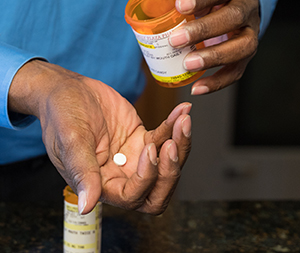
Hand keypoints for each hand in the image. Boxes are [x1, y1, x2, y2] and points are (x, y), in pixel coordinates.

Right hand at [9, 60, 191, 214]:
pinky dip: (175, 126)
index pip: (133, 197)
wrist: (69, 91)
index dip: (146, 179)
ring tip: (183, 121)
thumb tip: (86, 207)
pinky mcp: (142, 138)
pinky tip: (181, 111)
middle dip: (171, 171)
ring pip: (167, 164)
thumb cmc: (62, 114)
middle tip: (174, 144)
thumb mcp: (70, 141)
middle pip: (157, 191)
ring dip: (180, 145)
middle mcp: (121, 175)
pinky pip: (165, 138)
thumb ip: (82, 172)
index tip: (149, 150)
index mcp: (101, 183)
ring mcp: (134, 157)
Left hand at [169, 0, 259, 94]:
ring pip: (242, 47)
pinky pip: (235, 71)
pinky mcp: (244, 57)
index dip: (201, 1)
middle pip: (233, 17)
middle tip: (177, 40)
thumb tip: (148, 3)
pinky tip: (197, 88)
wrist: (232, 14)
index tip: (180, 6)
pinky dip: (216, 82)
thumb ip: (181, 4)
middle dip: (204, 30)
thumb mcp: (195, 2)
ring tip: (188, 65)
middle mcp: (246, 12)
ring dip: (213, 58)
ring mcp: (249, 35)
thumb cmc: (209, 5)